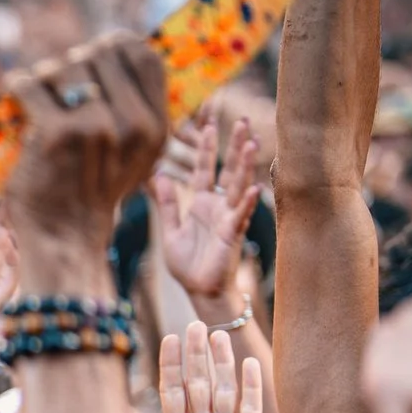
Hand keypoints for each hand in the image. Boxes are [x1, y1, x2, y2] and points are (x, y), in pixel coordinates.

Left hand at [3, 33, 170, 288]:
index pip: (145, 55)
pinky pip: (31, 84)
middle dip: (76, 59)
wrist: (64, 241)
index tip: (93, 53)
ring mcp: (95, 128)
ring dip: (45, 75)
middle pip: (103, 52)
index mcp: (156, 128)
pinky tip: (16, 96)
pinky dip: (19, 85)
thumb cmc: (90, 194)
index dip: (116, 46)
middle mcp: (132, 125)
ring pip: (66, 65)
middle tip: (57, 81)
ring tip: (37, 96)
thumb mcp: (133, 157)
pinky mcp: (56, 133)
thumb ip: (133, 112)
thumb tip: (115, 50)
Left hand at [143, 324, 264, 412]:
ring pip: (223, 389)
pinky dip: (250, 386)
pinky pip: (251, 409)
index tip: (168, 338)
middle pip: (198, 383)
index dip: (171, 365)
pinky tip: (248, 363)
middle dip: (195, 355)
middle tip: (193, 324)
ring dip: (221, 362)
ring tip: (216, 334)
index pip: (173, 392)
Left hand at [153, 115, 261, 304]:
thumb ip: (167, 204)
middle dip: (234, 146)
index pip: (204, 169)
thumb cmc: (188, 264)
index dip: (206, 148)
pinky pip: (240, 216)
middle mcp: (218, 206)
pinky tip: (253, 189)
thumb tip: (159, 176)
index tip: (208, 124)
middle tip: (242, 122)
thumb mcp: (170, 231)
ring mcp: (228, 218)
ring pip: (238, 186)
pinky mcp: (232, 234)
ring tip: (252, 143)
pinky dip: (246, 203)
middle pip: (228, 170)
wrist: (200, 290)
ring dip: (245, 166)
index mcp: (202, 203)